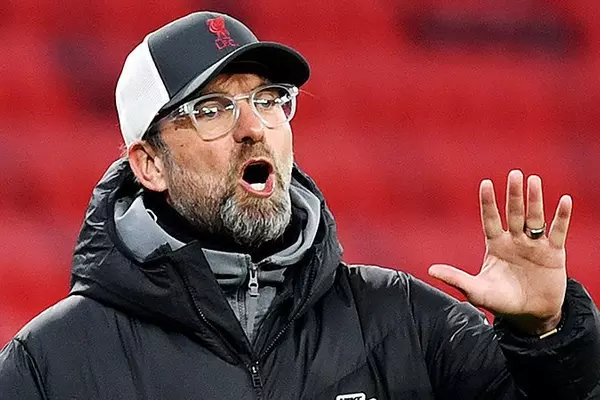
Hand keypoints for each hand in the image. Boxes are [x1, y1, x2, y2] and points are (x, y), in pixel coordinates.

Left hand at [428, 170, 571, 334]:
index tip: (486, 183)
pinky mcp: (554, 253)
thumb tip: (431, 270)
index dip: (488, 203)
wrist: (531, 315)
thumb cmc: (501, 301)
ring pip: (535, 218)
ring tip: (534, 180)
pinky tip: (564, 200)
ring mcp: (535, 245)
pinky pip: (558, 231)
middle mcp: (515, 240)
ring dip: (535, 200)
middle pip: (514, 213)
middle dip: (514, 195)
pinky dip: (561, 216)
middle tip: (514, 174)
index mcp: (495, 245)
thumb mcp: (477, 291)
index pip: (490, 219)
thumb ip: (456, 279)